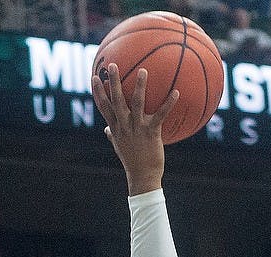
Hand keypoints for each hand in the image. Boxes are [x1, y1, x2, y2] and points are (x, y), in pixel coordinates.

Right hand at [90, 64, 177, 194]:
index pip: (103, 107)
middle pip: (116, 100)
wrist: (142, 176)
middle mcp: (124, 126)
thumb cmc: (132, 162)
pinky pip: (160, 115)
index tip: (94, 77)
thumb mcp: (120, 147)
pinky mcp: (151, 133)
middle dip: (113, 82)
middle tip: (112, 65)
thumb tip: (106, 130)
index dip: (98, 92)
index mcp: (116, 128)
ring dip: (140, 86)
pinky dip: (168, 104)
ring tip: (143, 71)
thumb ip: (112, 135)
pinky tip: (176, 92)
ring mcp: (137, 128)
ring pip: (136, 103)